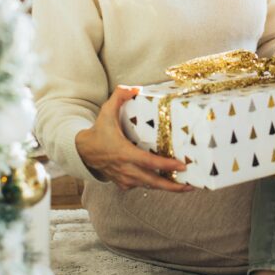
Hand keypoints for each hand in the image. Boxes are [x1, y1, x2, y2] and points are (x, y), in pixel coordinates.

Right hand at [75, 86, 192, 191]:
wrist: (84, 151)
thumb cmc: (99, 131)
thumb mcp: (106, 111)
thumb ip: (120, 96)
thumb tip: (135, 87)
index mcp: (124, 153)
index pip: (148, 163)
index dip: (166, 165)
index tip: (182, 166)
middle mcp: (126, 169)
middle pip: (153, 182)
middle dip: (173, 186)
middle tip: (191, 185)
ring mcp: (125, 179)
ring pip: (150, 186)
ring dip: (167, 187)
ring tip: (185, 185)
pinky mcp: (124, 184)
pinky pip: (143, 186)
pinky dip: (155, 185)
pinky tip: (168, 182)